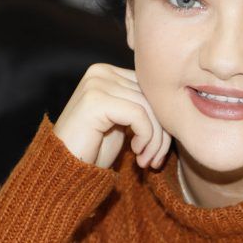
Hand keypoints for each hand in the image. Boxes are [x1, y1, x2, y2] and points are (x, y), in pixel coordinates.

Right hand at [53, 63, 170, 169]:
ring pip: (148, 107)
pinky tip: (136, 154)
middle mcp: (100, 72)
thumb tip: (178, 103)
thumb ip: (142, 105)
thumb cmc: (94, 149)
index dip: (162, 119)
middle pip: (151, 96)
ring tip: (146, 160)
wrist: (64, 170)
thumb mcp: (123, 122)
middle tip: (155, 159)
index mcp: (107, 72)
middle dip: (161, 132)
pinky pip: (139, 115)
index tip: (157, 150)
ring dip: (155, 140)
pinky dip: (146, 138)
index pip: (150, 88)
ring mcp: (96, 84)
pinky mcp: (96, 100)